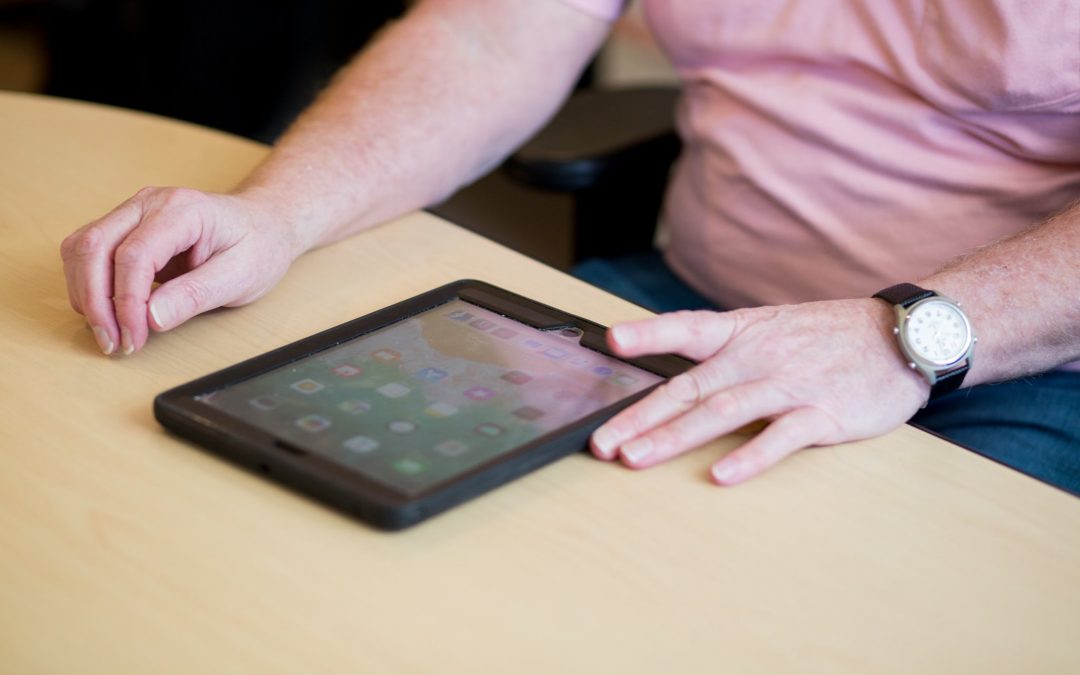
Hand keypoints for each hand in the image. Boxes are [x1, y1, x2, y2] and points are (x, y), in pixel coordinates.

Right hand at [61, 187, 301, 354]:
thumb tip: (151, 318)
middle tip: (113, 342)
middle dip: (96, 301)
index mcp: (183, 211)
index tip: (134, 338)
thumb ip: (195, 295)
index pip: (134, 255)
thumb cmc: (258, 245)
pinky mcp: (126, 227)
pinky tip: (107, 312)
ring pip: (82, 247)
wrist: (264, 223)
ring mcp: (134, 212)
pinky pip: (89, 252)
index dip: (126, 302)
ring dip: (85, 294)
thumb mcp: (240, 276)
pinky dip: (88, 284)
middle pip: (94, 246)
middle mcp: (150, 203)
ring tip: (109, 333)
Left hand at [589, 300, 929, 484]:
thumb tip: (672, 373)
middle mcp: (759, 357)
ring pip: (722, 411)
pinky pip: (780, 437)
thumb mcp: (772, 328)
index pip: (687, 329)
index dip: (649, 333)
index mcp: (744, 333)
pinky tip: (720, 475)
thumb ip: (725, 350)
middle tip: (602, 441)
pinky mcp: (823, 414)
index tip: (611, 340)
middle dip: (641, 415)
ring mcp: (790, 384)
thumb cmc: (828, 337)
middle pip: (690, 386)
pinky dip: (750, 457)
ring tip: (636, 459)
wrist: (904, 335)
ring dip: (675, 436)